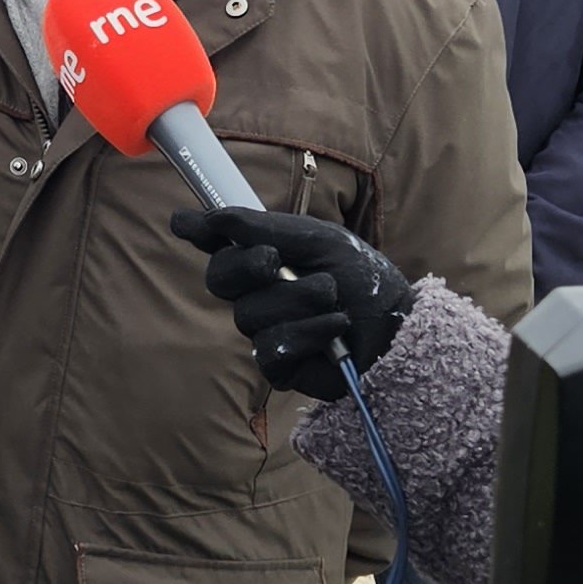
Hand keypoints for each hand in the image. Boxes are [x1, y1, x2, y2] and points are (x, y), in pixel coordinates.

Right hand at [171, 206, 411, 399]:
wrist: (398, 324)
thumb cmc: (362, 279)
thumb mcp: (318, 240)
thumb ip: (264, 228)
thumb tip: (211, 217)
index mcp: (267, 258)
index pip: (220, 244)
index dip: (200, 233)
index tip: (184, 223)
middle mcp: (259, 293)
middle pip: (219, 278)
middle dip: (245, 266)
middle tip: (273, 261)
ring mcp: (266, 330)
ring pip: (249, 314)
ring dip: (296, 301)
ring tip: (331, 298)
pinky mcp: (280, 366)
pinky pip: (270, 349)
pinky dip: (307, 334)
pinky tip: (334, 329)